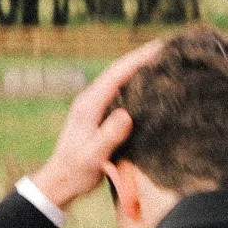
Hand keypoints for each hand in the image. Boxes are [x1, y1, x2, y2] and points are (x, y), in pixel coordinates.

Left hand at [32, 41, 164, 210]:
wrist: (61, 181)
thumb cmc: (76, 170)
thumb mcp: (93, 156)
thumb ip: (108, 136)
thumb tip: (126, 115)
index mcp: (89, 105)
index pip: (116, 75)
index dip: (138, 59)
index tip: (159, 48)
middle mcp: (90, 100)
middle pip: (118, 71)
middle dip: (141, 57)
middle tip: (166, 47)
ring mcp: (94, 106)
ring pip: (118, 80)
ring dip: (138, 67)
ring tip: (161, 59)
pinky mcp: (99, 114)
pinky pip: (119, 92)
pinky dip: (134, 83)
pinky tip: (148, 84)